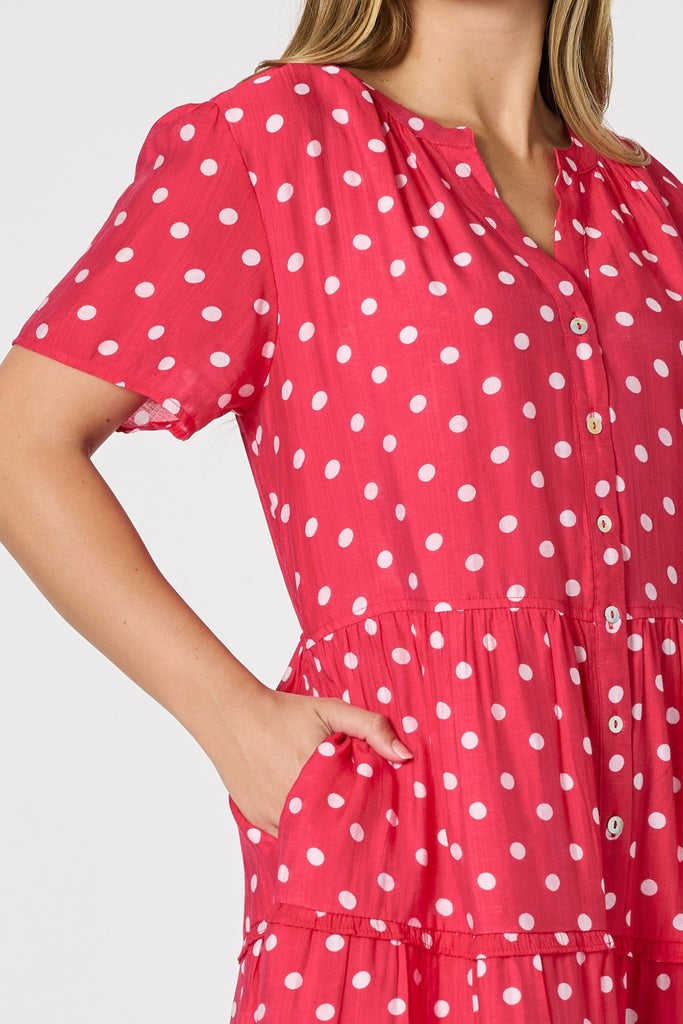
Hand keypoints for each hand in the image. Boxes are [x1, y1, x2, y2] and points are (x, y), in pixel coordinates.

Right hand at [225, 688, 413, 839]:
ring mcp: (274, 817)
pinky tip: (310, 822)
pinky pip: (286, 838)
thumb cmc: (285, 712)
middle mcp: (295, 806)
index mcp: (321, 781)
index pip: (358, 815)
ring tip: (340, 829)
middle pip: (334, 833)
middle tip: (368, 834)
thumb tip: (405, 757)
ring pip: (309, 840)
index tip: (386, 821)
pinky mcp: (258, 821)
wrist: (231, 716)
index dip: (373, 819)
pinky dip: (299, 833)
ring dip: (324, 836)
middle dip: (350, 832)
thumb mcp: (331, 710)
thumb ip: (371, 728)